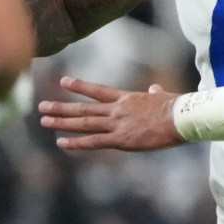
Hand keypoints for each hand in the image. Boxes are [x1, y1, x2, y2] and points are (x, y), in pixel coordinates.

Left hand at [38, 76, 183, 151]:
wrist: (182, 118)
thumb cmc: (177, 108)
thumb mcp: (162, 97)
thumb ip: (154, 93)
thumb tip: (154, 88)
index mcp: (126, 98)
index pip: (97, 90)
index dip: (79, 86)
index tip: (63, 81)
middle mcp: (117, 110)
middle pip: (83, 108)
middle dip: (61, 107)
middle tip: (42, 106)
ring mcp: (117, 124)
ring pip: (84, 122)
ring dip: (62, 122)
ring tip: (44, 120)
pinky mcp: (121, 139)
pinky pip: (94, 141)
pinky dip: (76, 142)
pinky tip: (61, 142)